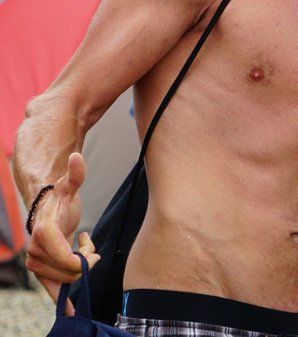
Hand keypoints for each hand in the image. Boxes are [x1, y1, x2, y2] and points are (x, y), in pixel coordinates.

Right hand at [25, 153, 98, 305]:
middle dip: (85, 261)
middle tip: (88, 244)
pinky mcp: (41, 270)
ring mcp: (36, 262)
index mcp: (44, 233)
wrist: (46, 208)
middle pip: (71, 271)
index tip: (89, 243)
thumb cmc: (60, 197)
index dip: (83, 257)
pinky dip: (61, 302)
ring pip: (67, 278)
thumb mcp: (69, 186)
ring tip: (82, 246)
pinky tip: (73, 313)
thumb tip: (76, 157)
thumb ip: (75, 174)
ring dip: (80, 266)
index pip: (67, 258)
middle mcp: (35, 251)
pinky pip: (51, 290)